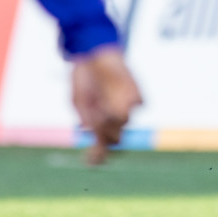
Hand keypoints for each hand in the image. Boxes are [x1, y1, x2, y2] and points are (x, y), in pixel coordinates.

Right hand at [71, 46, 141, 164]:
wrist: (93, 55)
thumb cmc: (83, 79)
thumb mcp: (78, 101)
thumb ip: (86, 118)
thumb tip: (92, 133)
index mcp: (99, 122)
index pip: (103, 145)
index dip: (98, 155)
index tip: (91, 161)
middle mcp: (114, 117)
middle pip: (116, 137)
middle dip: (106, 132)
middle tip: (97, 118)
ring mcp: (126, 106)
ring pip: (125, 122)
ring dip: (114, 117)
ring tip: (103, 101)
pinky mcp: (136, 94)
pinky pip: (139, 104)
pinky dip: (129, 102)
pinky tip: (117, 90)